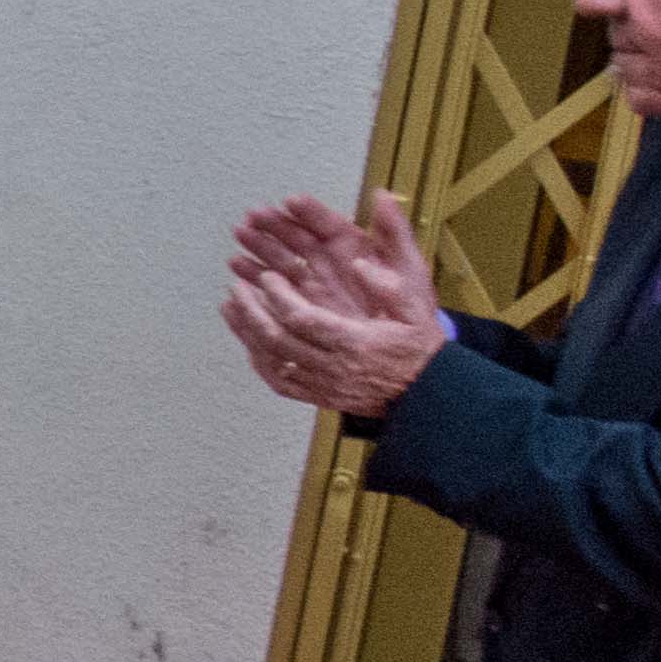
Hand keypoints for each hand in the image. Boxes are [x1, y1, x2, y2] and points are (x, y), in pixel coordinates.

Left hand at [225, 186, 448, 418]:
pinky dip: (259, 361)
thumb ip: (389, 286)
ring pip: (272, 360)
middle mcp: (335, 368)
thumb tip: (360, 264)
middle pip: (278, 339)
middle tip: (237, 285)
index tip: (268, 276)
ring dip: (246, 332)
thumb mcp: (416, 310)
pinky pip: (280, 382)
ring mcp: (325, 386)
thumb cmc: (420, 348)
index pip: (303, 319)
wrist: (429, 395)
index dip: (278, 296)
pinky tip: (248, 341)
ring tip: (230, 305)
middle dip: (252, 309)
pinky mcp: (320, 397)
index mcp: (355, 343)